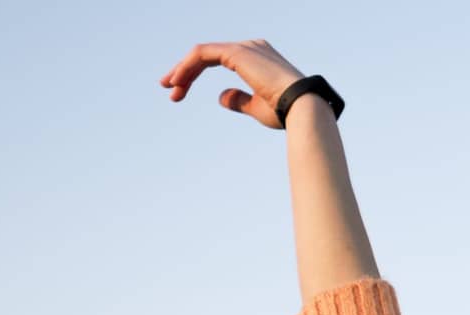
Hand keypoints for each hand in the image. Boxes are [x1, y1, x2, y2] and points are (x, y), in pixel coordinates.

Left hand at [158, 40, 307, 129]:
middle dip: (185, 71)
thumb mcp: (256, 107)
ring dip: (183, 70)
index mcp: (257, 57)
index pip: (217, 59)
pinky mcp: (237, 52)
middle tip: (168, 89)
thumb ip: (238, 100)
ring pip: (202, 53)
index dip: (194, 74)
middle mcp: (251, 47)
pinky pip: (203, 54)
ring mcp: (244, 47)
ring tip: (170, 88)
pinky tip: (177, 81)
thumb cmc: (285, 111)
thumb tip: (220, 97)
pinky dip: (188, 66)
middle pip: (207, 54)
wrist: (301, 108)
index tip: (178, 91)